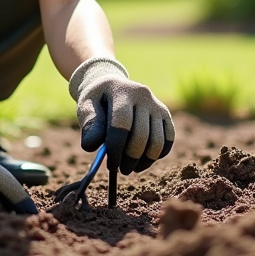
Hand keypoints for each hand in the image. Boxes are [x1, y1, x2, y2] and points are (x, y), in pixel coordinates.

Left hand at [68, 58, 175, 174]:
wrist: (112, 86)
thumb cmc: (97, 101)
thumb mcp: (86, 106)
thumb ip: (89, 124)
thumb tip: (92, 146)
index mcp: (121, 91)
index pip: (122, 124)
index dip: (116, 148)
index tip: (111, 165)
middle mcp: (143, 96)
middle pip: (141, 136)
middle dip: (130, 158)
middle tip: (120, 169)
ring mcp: (156, 105)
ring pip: (157, 142)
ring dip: (144, 161)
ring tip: (131, 167)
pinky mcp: (165, 114)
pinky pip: (168, 140)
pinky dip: (157, 155)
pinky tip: (143, 159)